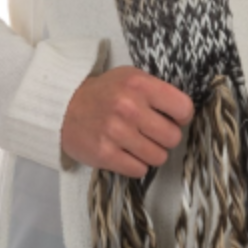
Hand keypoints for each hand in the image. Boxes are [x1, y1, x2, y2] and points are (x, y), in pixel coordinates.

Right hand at [61, 66, 195, 177]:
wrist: (63, 107)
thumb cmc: (104, 93)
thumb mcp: (130, 78)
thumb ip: (156, 91)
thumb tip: (183, 113)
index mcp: (139, 85)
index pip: (183, 108)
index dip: (182, 116)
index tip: (173, 118)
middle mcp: (129, 108)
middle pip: (173, 137)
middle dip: (166, 137)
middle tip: (153, 133)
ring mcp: (116, 132)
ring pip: (159, 157)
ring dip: (152, 153)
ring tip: (138, 143)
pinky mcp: (105, 154)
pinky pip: (139, 169)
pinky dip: (136, 164)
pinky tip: (126, 153)